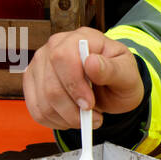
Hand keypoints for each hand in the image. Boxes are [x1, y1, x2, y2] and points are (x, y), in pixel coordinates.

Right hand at [23, 29, 143, 130]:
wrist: (112, 86)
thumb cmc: (120, 77)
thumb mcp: (127, 74)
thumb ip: (112, 69)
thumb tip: (91, 62)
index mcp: (80, 38)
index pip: (63, 57)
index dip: (74, 84)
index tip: (89, 104)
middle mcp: (55, 47)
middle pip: (50, 84)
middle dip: (72, 109)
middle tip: (93, 117)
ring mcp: (40, 64)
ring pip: (43, 101)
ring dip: (66, 118)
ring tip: (86, 118)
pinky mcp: (33, 83)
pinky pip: (36, 110)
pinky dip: (55, 121)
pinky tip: (71, 118)